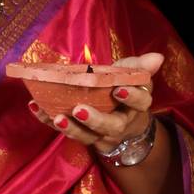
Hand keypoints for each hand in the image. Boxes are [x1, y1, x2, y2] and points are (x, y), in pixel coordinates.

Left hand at [28, 52, 162, 155]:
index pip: (139, 102)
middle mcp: (119, 124)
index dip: (131, 97)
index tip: (119, 89)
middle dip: (95, 119)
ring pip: (87, 136)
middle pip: (110, 126)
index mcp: (136, 106)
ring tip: (56, 116)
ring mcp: (99, 134)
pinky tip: (36, 107)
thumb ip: (140, 67)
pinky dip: (48, 120)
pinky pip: (65, 130)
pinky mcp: (81, 135)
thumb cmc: (123, 93)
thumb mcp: (133, 78)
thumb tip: (158, 57)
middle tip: (79, 109)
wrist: (122, 125)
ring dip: (70, 128)